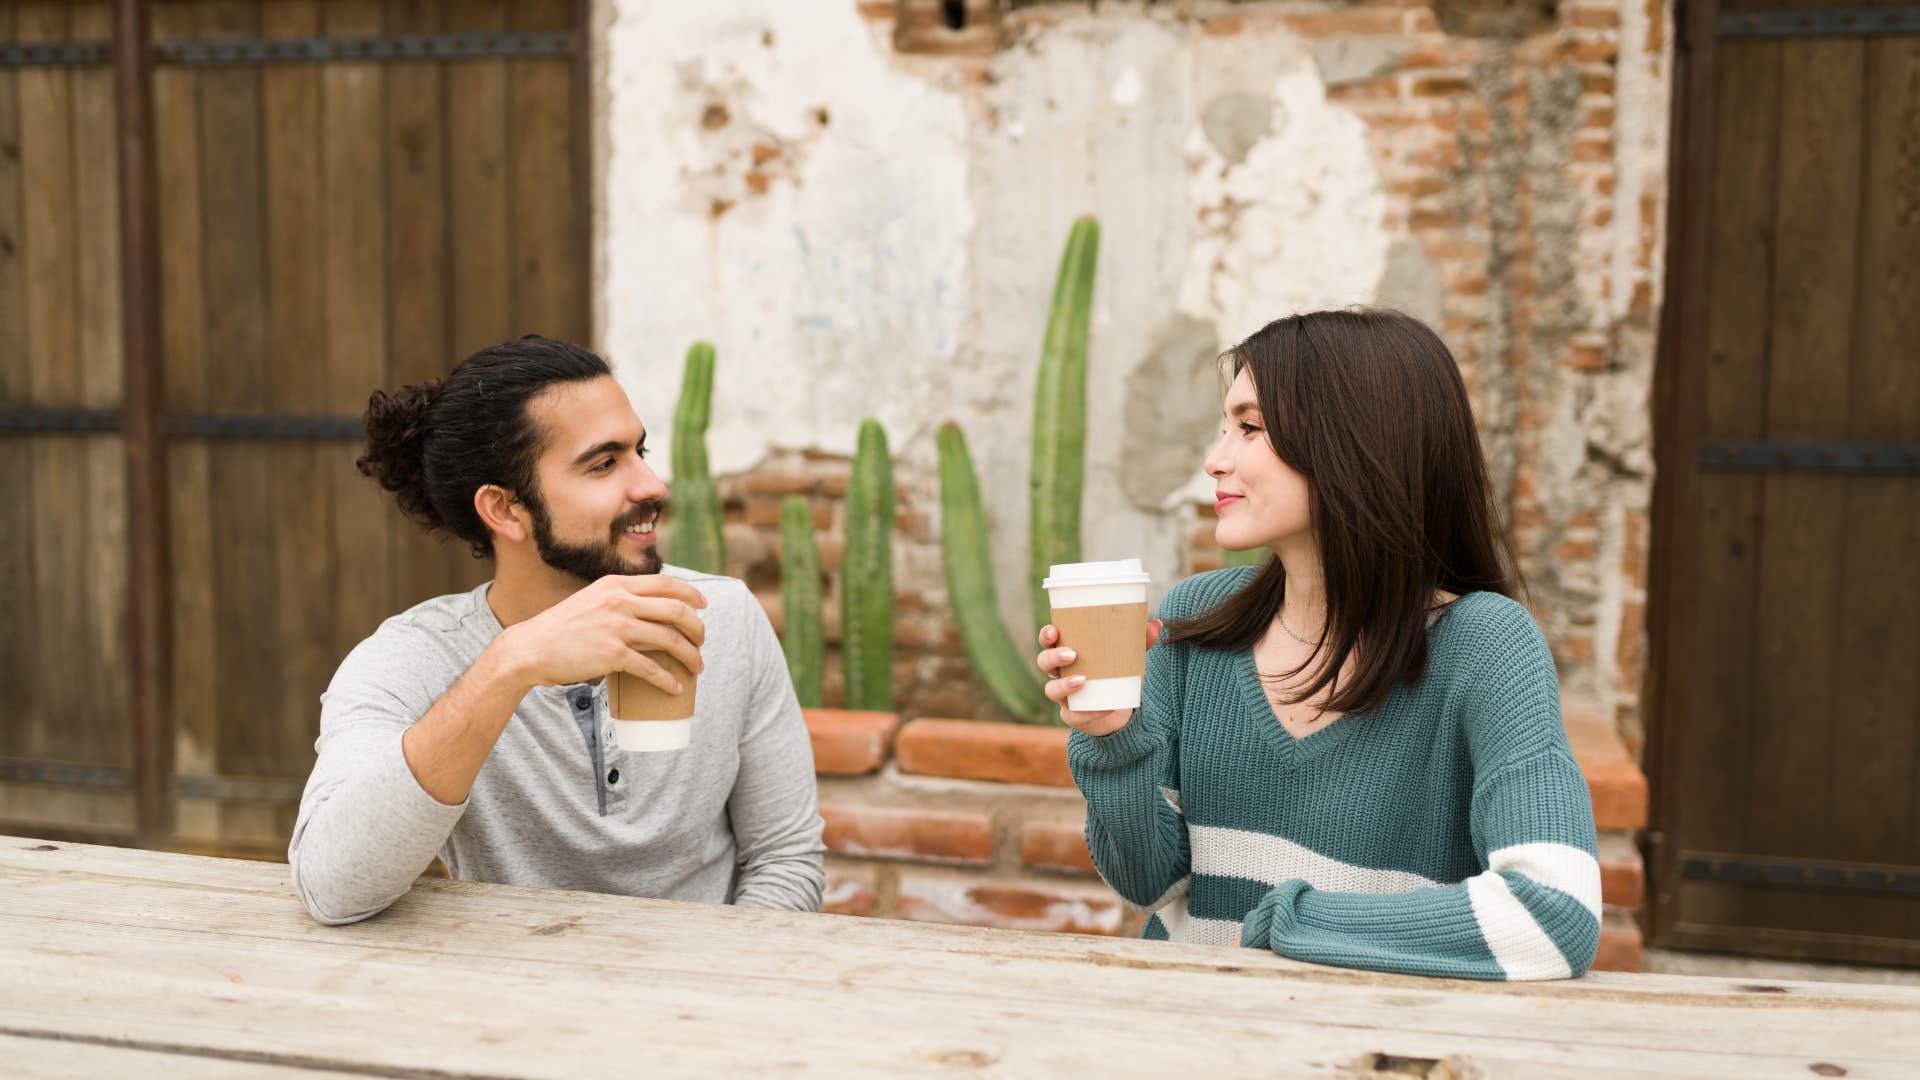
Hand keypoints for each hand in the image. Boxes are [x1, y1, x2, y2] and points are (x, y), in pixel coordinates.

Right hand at [497, 574, 707, 693]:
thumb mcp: (592, 599)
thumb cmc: (562, 627)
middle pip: (676, 611)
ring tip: (697, 667)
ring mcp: (617, 627)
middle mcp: (620, 601)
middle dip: (697, 628)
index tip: (703, 605)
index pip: (666, 583)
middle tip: (702, 641)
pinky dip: (667, 680)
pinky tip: (675, 688)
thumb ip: (617, 598)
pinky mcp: (613, 654)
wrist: (532, 647)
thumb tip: (646, 608)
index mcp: (616, 584)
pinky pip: (651, 668)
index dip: (691, 594)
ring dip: (690, 656)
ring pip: (670, 640)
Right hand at [1036, 619, 1162, 736]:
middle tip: (1072, 654)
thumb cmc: (1116, 674)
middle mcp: (1060, 673)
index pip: (1048, 641)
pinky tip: (1102, 707)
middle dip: (1053, 657)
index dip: (1046, 635)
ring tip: (1082, 680)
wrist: (1120, 709)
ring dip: (1064, 684)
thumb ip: (1140, 641)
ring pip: (1051, 689)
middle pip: (1043, 662)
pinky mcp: (1073, 715)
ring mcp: (1063, 695)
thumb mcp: (1129, 657)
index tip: (1054, 631)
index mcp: (1068, 652)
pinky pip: (1073, 715)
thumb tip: (1156, 624)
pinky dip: (1088, 712)